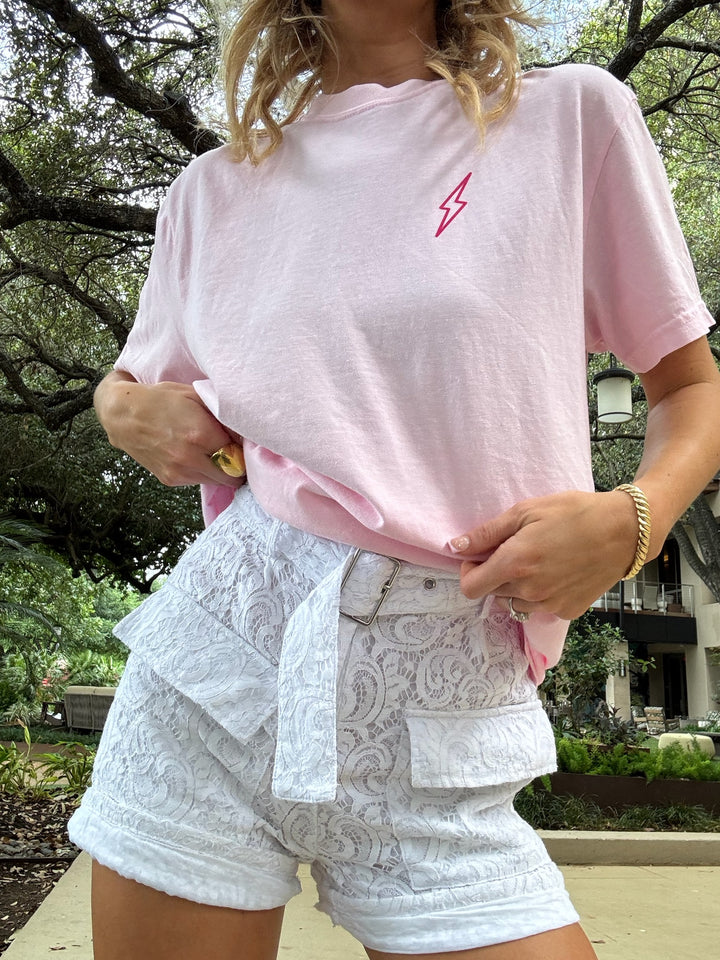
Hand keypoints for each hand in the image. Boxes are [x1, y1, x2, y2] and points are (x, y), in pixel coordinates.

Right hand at [95, 372, 243, 487]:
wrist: (122, 415)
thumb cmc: (160, 399)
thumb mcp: (194, 396)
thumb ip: (219, 413)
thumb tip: (242, 430)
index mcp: (201, 434)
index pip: (239, 454)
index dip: (243, 450)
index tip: (242, 444)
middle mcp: (191, 458)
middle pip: (231, 475)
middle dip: (236, 465)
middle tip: (234, 452)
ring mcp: (179, 472)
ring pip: (216, 481)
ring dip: (219, 470)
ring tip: (212, 452)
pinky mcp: (169, 480)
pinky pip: (197, 480)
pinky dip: (202, 471)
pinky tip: (194, 455)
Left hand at [451, 490, 638, 620]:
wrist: (625, 530)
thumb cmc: (574, 512)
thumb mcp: (526, 511)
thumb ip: (487, 533)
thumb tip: (456, 546)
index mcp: (514, 564)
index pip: (470, 588)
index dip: (469, 570)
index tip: (481, 555)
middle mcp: (529, 591)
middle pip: (492, 593)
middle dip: (496, 573)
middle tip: (516, 549)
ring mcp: (549, 605)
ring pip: (516, 602)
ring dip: (518, 586)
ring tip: (540, 560)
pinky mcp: (568, 611)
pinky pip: (542, 607)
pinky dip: (542, 593)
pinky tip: (558, 571)